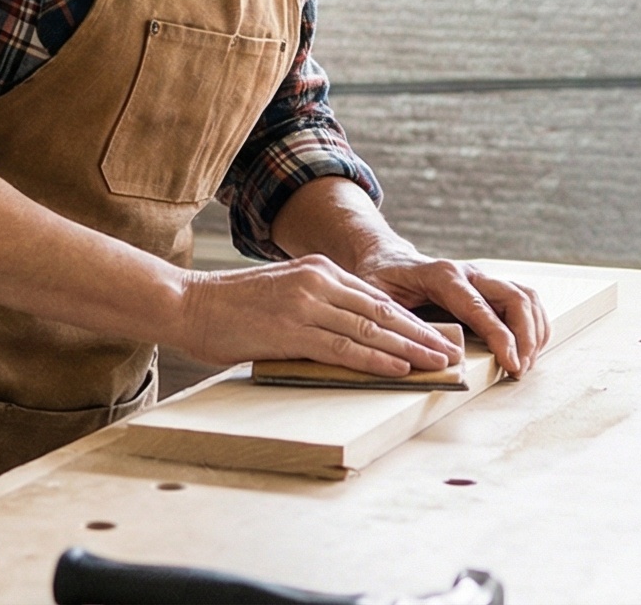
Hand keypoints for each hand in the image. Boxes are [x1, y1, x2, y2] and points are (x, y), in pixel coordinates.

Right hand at [171, 255, 460, 377]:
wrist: (187, 304)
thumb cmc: (229, 308)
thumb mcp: (281, 295)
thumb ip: (315, 307)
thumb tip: (346, 336)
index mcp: (318, 270)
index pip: (377, 298)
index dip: (412, 320)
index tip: (436, 336)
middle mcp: (318, 281)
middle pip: (383, 312)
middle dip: (422, 335)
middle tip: (453, 353)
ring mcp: (306, 304)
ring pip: (371, 330)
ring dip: (411, 349)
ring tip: (439, 364)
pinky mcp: (292, 329)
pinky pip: (344, 348)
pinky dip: (377, 360)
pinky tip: (399, 369)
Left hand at [351, 250, 547, 379]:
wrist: (386, 258)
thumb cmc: (379, 279)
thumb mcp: (374, 297)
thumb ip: (394, 320)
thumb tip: (418, 352)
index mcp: (441, 276)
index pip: (480, 307)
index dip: (500, 336)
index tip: (512, 364)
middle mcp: (468, 272)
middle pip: (514, 297)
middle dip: (526, 336)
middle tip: (521, 369)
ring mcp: (482, 277)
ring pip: (525, 296)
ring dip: (534, 331)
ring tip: (526, 363)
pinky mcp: (489, 287)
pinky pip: (523, 299)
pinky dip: (534, 324)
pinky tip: (529, 348)